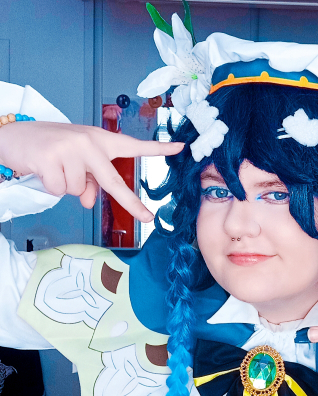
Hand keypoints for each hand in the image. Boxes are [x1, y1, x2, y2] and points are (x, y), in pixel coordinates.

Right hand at [0, 121, 183, 222]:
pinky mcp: (50, 158)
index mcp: (100, 140)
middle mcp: (89, 142)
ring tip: (55, 167)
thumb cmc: (52, 148)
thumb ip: (90, 182)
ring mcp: (70, 149)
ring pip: (78, 190)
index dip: (158, 147)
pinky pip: (59, 189)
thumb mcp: (77, 162)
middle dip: (132, 203)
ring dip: (67, 186)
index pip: (133, 145)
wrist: (14, 134)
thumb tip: (88, 201)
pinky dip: (51, 186)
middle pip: (113, 181)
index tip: (180, 148)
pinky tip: (43, 169)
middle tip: (148, 218)